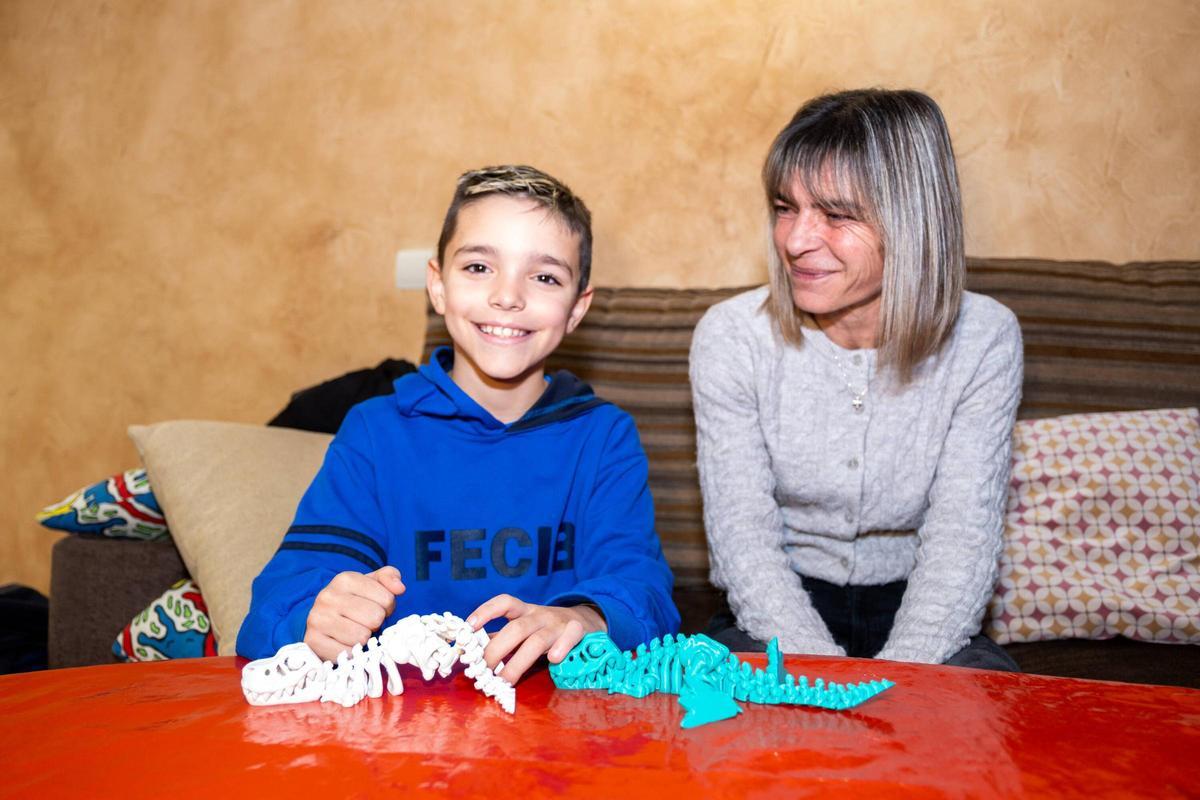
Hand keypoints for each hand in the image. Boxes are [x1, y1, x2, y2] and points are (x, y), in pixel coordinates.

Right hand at [304, 566, 404, 661]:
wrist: (322, 621)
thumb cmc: (353, 601)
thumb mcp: (372, 584)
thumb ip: (390, 578)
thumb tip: (400, 588)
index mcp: (345, 579)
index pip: (386, 598)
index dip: (387, 607)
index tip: (376, 606)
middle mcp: (327, 596)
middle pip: (375, 618)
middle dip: (375, 622)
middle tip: (365, 621)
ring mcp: (317, 619)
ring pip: (361, 637)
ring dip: (364, 638)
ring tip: (355, 631)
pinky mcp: (313, 641)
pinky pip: (347, 653)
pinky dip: (351, 652)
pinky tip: (344, 642)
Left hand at [467, 594, 605, 683]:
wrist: (586, 620)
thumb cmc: (546, 628)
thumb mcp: (524, 627)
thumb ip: (500, 638)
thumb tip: (470, 650)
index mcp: (524, 611)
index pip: (504, 603)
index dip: (486, 611)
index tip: (468, 626)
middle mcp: (539, 615)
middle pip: (516, 628)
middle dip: (497, 649)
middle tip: (483, 670)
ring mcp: (558, 624)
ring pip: (537, 640)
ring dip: (518, 662)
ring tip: (505, 680)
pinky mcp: (577, 632)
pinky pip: (570, 636)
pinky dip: (562, 646)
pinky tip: (553, 659)